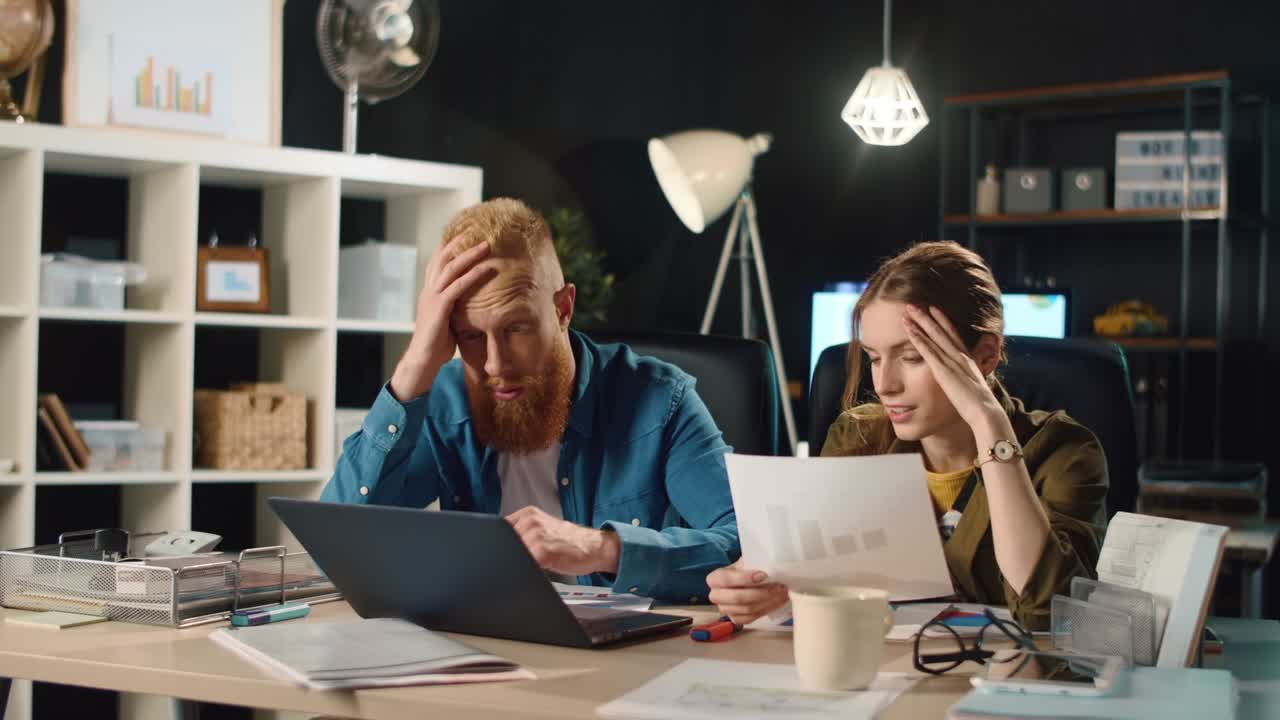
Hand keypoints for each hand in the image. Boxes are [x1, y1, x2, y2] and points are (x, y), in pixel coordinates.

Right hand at [389, 236, 494, 400]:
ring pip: (451, 268)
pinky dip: (472, 275)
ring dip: (470, 254)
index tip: (464, 233)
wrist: (423, 359)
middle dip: (460, 242)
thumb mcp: (447, 318)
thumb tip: (472, 301)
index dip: (449, 245)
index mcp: (429, 290)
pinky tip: (486, 268)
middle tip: (476, 230)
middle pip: (443, 257)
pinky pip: (457, 286)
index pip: (438, 261)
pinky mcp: (439, 307)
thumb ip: (455, 305)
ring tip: (486, 244)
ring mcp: (432, 297)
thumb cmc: (437, 343)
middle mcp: (429, 289)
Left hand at [505, 506, 620, 575]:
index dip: (500, 544)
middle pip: (503, 542)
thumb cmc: (570, 542)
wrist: (594, 547)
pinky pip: (524, 564)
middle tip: (524, 560)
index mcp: (528, 514)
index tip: (504, 552)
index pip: (499, 529)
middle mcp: (530, 521)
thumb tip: (501, 547)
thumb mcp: (543, 529)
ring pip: (513, 554)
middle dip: (508, 554)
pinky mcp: (542, 551)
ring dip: (519, 563)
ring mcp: (535, 534)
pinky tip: (540, 569)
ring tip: (537, 563)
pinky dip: (527, 569)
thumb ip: (522, 533)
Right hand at [706, 561, 789, 625]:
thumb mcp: (746, 561)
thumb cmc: (746, 569)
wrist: (746, 581)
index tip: (763, 575)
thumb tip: (769, 565)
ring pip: (747, 609)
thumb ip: (752, 563)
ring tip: (782, 592)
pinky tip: (778, 601)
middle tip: (778, 586)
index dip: (744, 578)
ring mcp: (725, 610)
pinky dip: (767, 609)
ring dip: (768, 601)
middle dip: (760, 593)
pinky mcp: (735, 619)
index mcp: (714, 578)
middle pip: (737, 598)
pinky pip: (752, 618)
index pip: (725, 579)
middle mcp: (716, 596)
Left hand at [903, 305, 1005, 432]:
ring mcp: (952, 362)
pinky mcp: (943, 371)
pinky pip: (928, 351)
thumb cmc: (979, 406)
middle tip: (914, 304)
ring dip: (920, 322)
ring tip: (908, 310)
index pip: (953, 336)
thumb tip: (963, 382)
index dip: (943, 321)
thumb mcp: (973, 388)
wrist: (985, 412)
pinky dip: (918, 339)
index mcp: (967, 360)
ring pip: (934, 337)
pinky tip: (909, 329)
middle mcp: (960, 357)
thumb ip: (966, 381)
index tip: (934, 309)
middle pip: (941, 331)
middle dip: (927, 316)